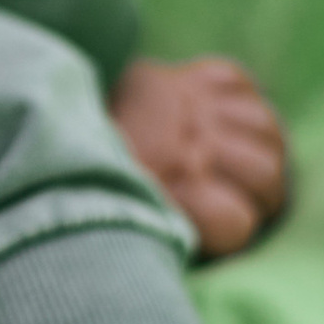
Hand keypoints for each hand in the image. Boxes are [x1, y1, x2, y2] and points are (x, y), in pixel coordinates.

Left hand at [110, 53, 288, 259]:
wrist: (56, 112)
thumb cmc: (93, 178)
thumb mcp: (128, 213)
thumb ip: (171, 227)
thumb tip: (211, 248)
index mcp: (171, 189)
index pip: (239, 223)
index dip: (238, 228)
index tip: (226, 226)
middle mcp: (190, 147)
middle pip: (266, 174)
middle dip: (266, 192)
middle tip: (248, 197)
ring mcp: (193, 107)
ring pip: (265, 127)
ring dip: (264, 145)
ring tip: (244, 160)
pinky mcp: (189, 75)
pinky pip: (238, 82)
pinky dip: (241, 96)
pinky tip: (226, 116)